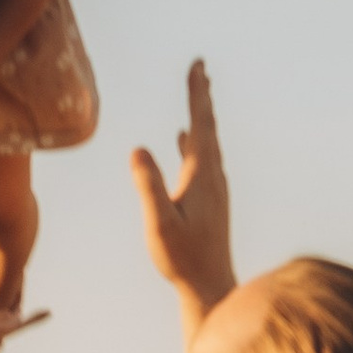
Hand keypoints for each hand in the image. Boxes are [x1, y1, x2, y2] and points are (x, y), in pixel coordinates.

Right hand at [131, 61, 235, 318]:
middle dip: (202, 96)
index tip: (197, 65)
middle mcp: (213, 177)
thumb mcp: (160, 223)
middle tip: (201, 68)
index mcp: (202, 175)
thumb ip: (149, 186)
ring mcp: (214, 188)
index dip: (197, 93)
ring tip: (198, 94)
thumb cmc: (183, 259)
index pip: (201, 124)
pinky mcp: (210, 200)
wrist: (210, 287)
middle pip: (208, 127)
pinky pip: (202, 159)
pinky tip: (185, 138)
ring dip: (201, 116)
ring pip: (208, 142)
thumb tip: (138, 148)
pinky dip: (195, 141)